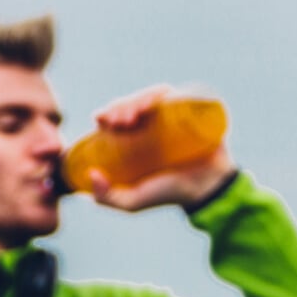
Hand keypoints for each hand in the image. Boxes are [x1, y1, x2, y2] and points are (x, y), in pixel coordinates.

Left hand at [87, 84, 237, 211]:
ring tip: (134, 115)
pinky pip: (177, 94)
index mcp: (131, 137)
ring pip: (150, 96)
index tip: (102, 121)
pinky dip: (163, 94)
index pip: (112, 117)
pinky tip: (154, 104)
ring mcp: (171, 115)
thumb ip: (106, 197)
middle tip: (118, 121)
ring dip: (138, 99)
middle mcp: (149, 123)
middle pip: (130, 103)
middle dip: (119, 106)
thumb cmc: (167, 194)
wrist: (206, 190)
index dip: (105, 114)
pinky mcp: (192, 110)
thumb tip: (91, 173)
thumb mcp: (131, 201)